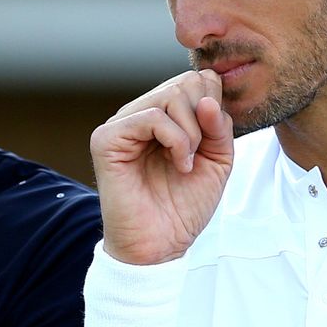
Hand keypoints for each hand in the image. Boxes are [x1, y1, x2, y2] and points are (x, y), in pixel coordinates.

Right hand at [90, 70, 233, 264]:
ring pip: (170, 96)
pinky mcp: (107, 139)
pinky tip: (179, 164)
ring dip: (192, 132)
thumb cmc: (183, 207)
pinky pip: (151, 116)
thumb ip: (219, 127)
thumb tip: (208, 97)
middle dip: (204, 118)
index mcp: (164, 116)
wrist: (160, 246)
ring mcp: (122, 124)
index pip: (195, 80)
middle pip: (184, 83)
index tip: (214, 142)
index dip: (215, 104)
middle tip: (200, 152)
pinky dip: (176, 139)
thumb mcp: (217, 161)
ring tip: (187, 162)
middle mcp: (140, 114)